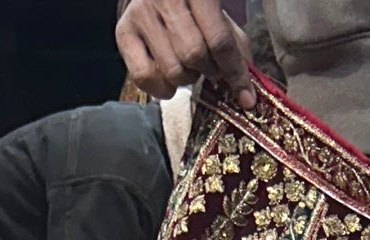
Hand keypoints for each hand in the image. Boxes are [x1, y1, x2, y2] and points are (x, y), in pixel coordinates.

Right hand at [116, 0, 257, 107]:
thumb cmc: (195, 10)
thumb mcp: (220, 19)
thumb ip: (236, 49)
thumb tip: (246, 96)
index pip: (219, 39)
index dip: (235, 73)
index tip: (245, 98)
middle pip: (193, 55)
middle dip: (208, 71)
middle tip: (210, 70)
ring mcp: (141, 13)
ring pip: (171, 69)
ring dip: (186, 79)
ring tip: (188, 67)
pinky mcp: (123, 31)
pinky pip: (144, 77)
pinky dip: (162, 89)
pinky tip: (169, 80)